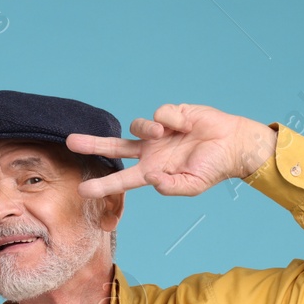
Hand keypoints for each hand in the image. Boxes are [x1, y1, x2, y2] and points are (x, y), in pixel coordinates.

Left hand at [68, 104, 275, 198]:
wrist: (234, 144)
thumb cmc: (213, 168)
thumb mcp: (192, 185)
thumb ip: (170, 186)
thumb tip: (152, 178)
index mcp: (152, 171)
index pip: (122, 179)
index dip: (103, 185)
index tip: (82, 190)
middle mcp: (150, 152)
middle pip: (114, 148)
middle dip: (92, 144)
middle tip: (69, 142)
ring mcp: (158, 133)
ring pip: (136, 127)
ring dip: (150, 129)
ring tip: (169, 133)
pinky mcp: (169, 114)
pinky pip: (160, 113)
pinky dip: (173, 119)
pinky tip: (188, 125)